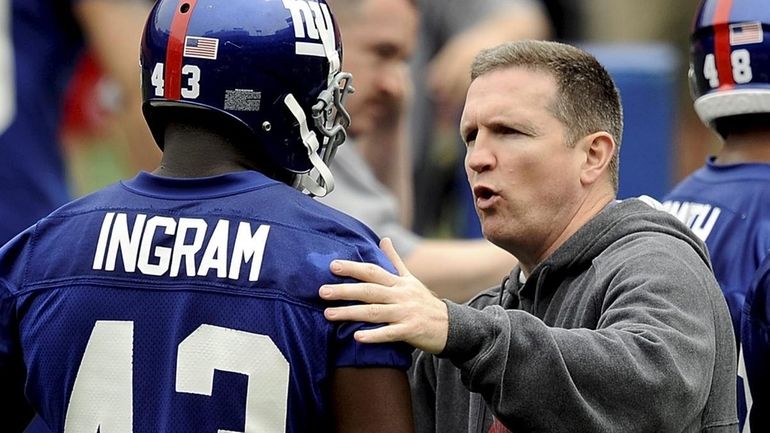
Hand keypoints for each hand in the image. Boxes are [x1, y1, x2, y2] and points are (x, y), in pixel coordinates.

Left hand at [319, 238, 448, 353]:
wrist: (451, 326)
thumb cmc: (425, 302)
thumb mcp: (411, 279)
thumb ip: (395, 261)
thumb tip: (384, 239)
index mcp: (399, 282)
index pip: (373, 272)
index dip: (352, 268)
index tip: (332, 266)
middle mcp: (401, 295)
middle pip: (369, 291)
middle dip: (344, 290)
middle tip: (322, 292)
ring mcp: (406, 313)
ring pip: (375, 312)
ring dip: (351, 313)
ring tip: (328, 314)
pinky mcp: (411, 331)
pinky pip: (390, 334)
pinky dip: (374, 335)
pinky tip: (357, 337)